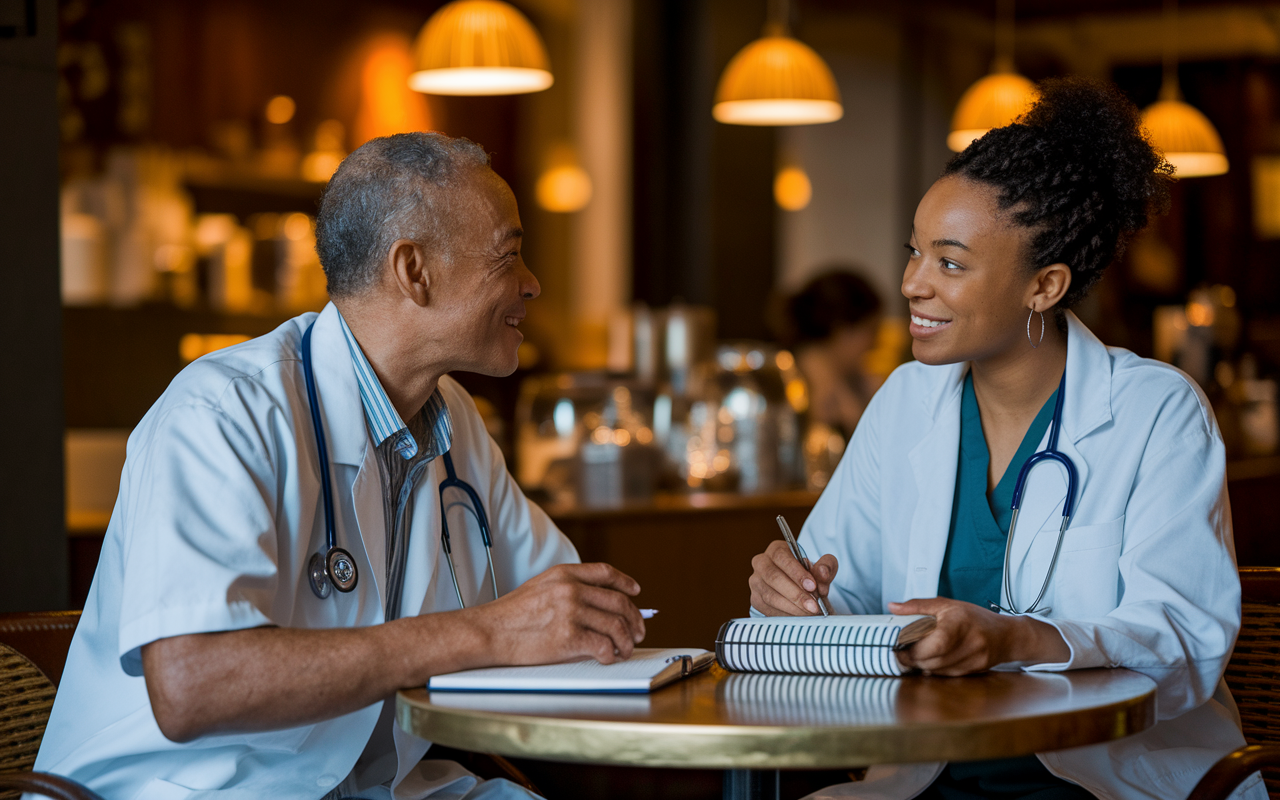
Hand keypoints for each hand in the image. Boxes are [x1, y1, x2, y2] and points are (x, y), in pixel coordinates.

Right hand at [478, 562, 645, 664]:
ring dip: (626, 641)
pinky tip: (608, 657)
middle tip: (637, 632)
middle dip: (634, 619)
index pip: (605, 573)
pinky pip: (603, 646)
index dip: (625, 582)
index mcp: (564, 574)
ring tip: (624, 650)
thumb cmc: (511, 615)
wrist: (489, 632)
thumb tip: (598, 606)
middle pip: (618, 601)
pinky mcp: (568, 637)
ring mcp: (570, 612)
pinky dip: (610, 654)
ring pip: (616, 625)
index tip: (635, 592)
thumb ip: (567, 589)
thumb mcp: (540, 588)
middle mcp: (571, 589)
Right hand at [749, 539, 838, 615]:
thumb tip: (822, 572)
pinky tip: (800, 617)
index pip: (781, 557)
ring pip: (770, 595)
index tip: (812, 586)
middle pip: (773, 577)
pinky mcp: (756, 599)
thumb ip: (826, 567)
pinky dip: (786, 615)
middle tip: (814, 606)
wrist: (803, 592)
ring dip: (792, 607)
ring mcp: (756, 582)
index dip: (796, 572)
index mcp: (776, 550)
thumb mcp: (823, 568)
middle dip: (795, 594)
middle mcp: (761, 563)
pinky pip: (768, 609)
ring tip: (810, 613)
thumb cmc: (811, 576)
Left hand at [890, 597, 1068, 675]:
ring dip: (922, 665)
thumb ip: (918, 606)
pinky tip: (931, 660)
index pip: (931, 644)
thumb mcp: (946, 604)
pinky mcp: (972, 672)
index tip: (897, 646)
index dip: (911, 648)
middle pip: (931, 660)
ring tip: (915, 655)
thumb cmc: (975, 618)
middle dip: (912, 658)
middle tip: (902, 652)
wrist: (1007, 636)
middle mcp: (969, 644)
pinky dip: (934, 669)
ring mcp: (972, 661)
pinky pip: (945, 675)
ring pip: (936, 670)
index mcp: (959, 624)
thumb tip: (893, 607)